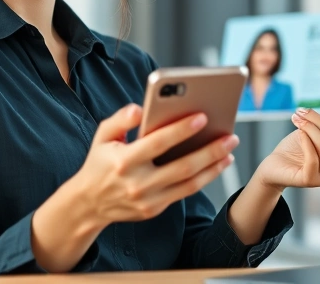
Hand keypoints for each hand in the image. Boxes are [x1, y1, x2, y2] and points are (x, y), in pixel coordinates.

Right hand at [71, 103, 238, 226]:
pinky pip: (184, 193)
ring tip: (230, 151)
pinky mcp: (155, 210)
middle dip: (210, 151)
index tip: (202, 117)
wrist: (88, 204)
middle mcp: (138, 183)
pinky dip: (203, 179)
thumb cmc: (100, 163)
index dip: (181, 130)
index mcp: (125, 160)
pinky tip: (215, 165)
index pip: (158, 142)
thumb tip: (140, 108)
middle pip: (183, 166)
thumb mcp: (102, 137)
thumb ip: (120, 119)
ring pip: (189, 184)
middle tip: (231, 136)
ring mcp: (148, 200)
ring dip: (213, 167)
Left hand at [254, 98, 319, 190]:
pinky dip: (305, 141)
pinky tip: (298, 133)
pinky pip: (313, 157)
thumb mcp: (314, 130)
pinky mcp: (313, 181)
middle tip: (301, 110)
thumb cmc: (296, 147)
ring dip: (309, 128)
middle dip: (318, 120)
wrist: (275, 165)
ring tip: (296, 118)